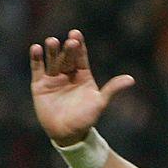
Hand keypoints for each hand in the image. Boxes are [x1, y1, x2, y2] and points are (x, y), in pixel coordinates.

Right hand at [29, 30, 133, 145]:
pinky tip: (36, 48)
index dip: (79, 46)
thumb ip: (113, 89)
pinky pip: (37, 69)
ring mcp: (53, 79)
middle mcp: (68, 74)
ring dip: (51, 51)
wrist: (68, 134)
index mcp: (83, 76)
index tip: (77, 34)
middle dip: (68, 49)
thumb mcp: (100, 102)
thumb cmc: (86, 118)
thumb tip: (132, 79)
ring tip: (52, 41)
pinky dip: (36, 59)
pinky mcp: (39, 85)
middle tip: (70, 40)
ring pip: (52, 61)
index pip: (80, 57)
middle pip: (67, 58)